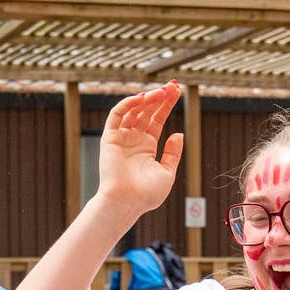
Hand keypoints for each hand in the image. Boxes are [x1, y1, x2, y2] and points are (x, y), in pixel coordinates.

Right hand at [95, 81, 183, 222]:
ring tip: (161, 92)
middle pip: (147, 111)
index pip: (157, 119)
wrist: (127, 202)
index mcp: (147, 146)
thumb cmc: (146, 194)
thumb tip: (179, 134)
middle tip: (172, 86)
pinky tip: (141, 98)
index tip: (177, 90)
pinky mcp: (110, 138)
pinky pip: (117, 116)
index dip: (166, 104)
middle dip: (159, 97)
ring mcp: (122, 137)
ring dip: (147, 98)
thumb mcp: (167, 173)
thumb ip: (173, 153)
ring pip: (133, 110)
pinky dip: (128, 104)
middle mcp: (134, 139)